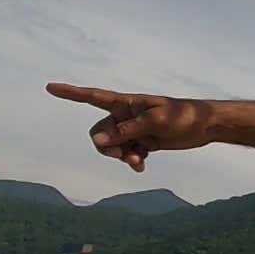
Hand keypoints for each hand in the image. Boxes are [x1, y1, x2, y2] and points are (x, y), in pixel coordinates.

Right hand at [46, 83, 217, 171]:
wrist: (205, 126)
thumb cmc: (183, 116)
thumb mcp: (154, 122)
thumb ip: (126, 131)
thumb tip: (99, 140)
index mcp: (126, 103)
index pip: (93, 97)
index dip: (71, 93)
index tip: (50, 87)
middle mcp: (126, 115)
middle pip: (99, 131)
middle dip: (106, 146)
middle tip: (123, 154)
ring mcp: (133, 129)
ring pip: (112, 146)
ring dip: (121, 156)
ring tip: (138, 161)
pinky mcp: (143, 141)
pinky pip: (126, 153)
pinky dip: (131, 160)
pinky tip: (142, 166)